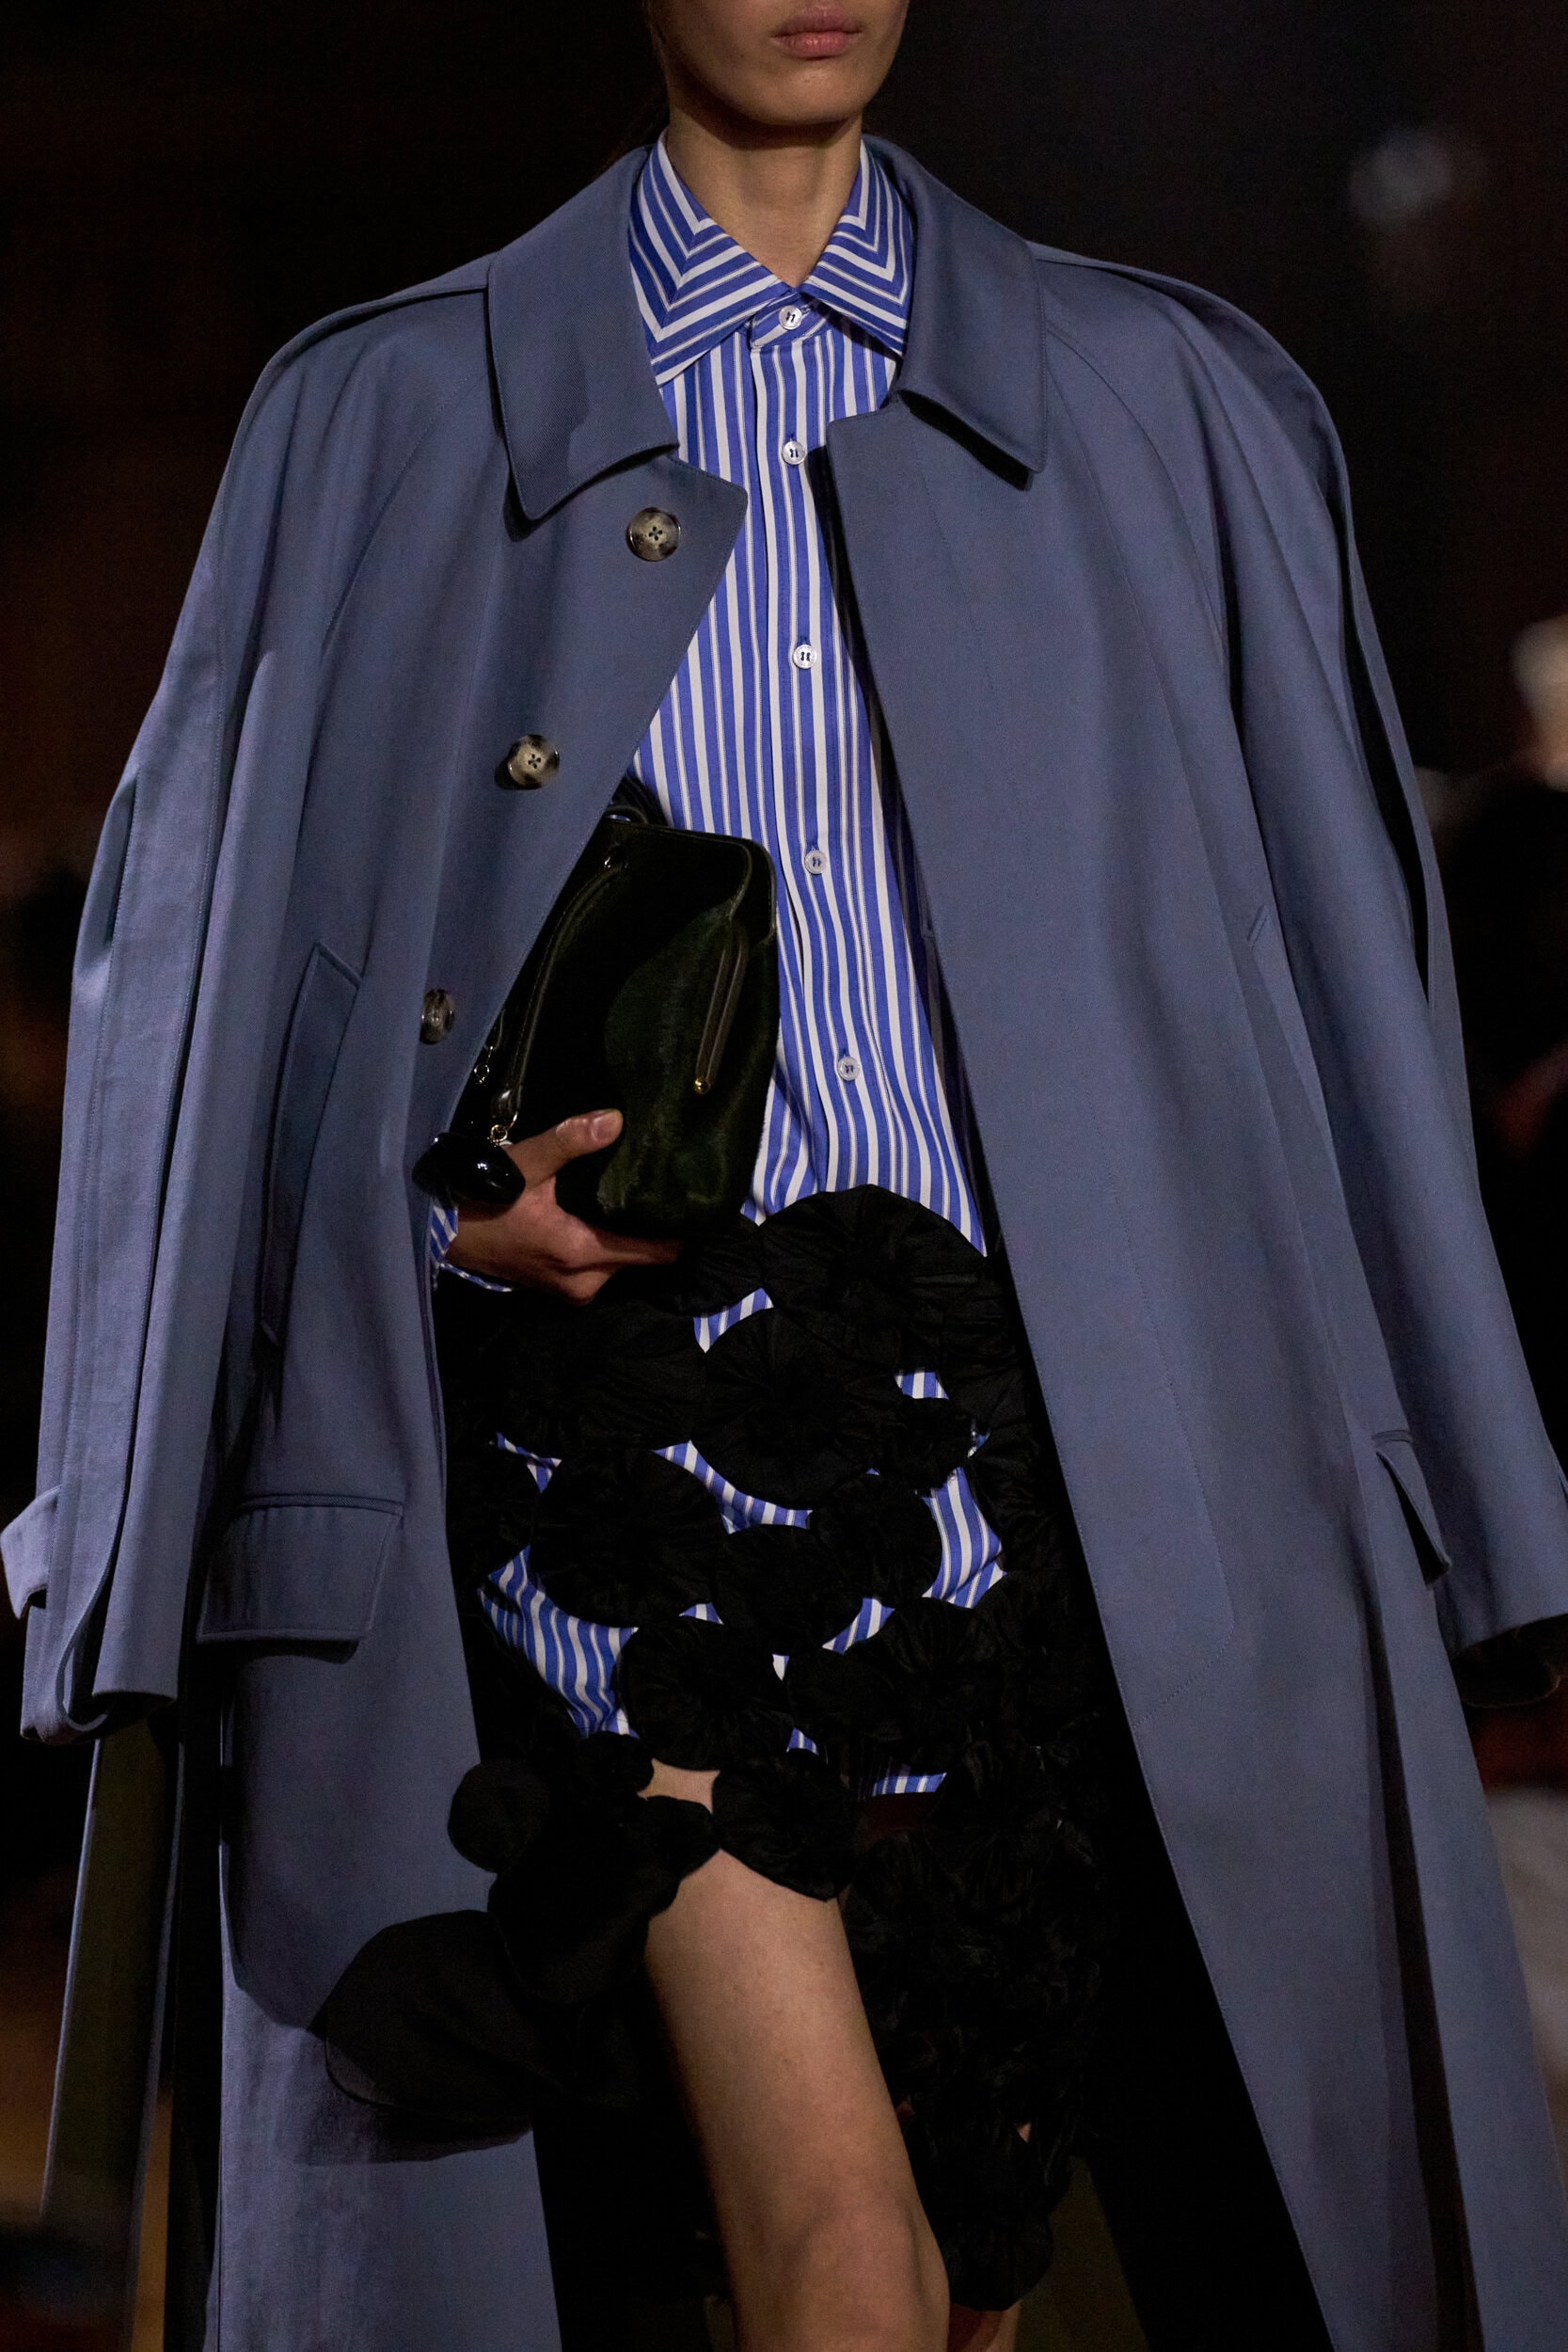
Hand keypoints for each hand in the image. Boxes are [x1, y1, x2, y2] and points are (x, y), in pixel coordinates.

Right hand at [445, 1108, 679, 1300]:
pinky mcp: (563, 1291)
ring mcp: (574, 1291)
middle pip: (644, 1257)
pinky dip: (605, 1247)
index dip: (676, 1227)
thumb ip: (571, 1142)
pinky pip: (601, 1269)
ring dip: (625, 1237)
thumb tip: (616, 1120)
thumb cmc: (484, 1198)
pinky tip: (599, 1219)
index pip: (658, 1251)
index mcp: (583, 1251)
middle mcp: (586, 1281)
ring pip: (623, 1263)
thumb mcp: (527, 1163)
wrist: (446, 1234)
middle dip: (650, 1228)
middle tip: (655, 1190)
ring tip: (627, 1201)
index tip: (684, 1198)